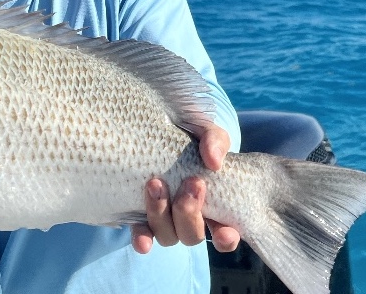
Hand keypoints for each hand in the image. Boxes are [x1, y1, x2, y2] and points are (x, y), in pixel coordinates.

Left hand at [130, 123, 240, 253]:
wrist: (157, 124)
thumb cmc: (187, 131)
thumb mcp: (204, 130)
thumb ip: (214, 140)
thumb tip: (214, 161)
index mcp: (212, 203)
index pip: (225, 234)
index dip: (226, 238)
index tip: (224, 232)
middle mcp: (188, 216)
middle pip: (192, 236)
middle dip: (190, 214)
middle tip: (189, 183)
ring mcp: (164, 217)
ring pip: (168, 236)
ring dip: (163, 215)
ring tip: (156, 183)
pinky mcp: (139, 212)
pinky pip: (142, 234)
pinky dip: (143, 239)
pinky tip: (142, 240)